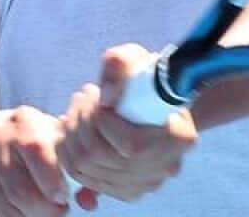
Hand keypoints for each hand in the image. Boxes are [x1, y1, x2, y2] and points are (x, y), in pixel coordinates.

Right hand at [0, 106, 69, 216]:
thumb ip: (75, 167)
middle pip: (20, 189)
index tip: (64, 198)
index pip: (37, 150)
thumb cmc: (34, 144)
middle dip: (44, 210)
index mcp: (24, 120)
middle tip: (58, 212)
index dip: (52, 181)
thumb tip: (90, 202)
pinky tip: (19, 215)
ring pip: (3, 206)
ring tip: (41, 215)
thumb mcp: (55, 143)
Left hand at [58, 44, 198, 207]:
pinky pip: (84, 179)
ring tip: (75, 109)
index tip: (95, 92)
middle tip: (81, 97)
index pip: (131, 145)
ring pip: (86, 168)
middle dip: (79, 122)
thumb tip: (105, 99)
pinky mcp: (127, 191)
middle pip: (101, 157)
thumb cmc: (145, 76)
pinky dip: (69, 153)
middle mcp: (166, 167)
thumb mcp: (135, 57)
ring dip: (70, 135)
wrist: (157, 101)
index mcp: (179, 138)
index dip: (100, 119)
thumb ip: (120, 63)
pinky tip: (72, 130)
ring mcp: (146, 183)